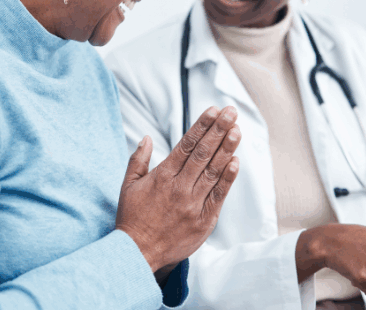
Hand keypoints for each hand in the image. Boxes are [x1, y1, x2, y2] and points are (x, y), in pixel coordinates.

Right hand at [115, 106, 240, 271]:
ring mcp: (193, 205)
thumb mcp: (128, 186)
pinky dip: (228, 179)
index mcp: (162, 176)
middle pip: (203, 154)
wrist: (137, 255)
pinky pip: (218, 196)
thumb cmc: (132, 219)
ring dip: (227, 149)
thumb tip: (147, 137)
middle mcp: (179, 188)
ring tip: (237, 130)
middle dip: (218, 130)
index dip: (202, 126)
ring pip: (214, 172)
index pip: (186, 145)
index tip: (213, 110)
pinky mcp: (203, 221)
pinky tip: (235, 161)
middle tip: (231, 112)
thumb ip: (138, 160)